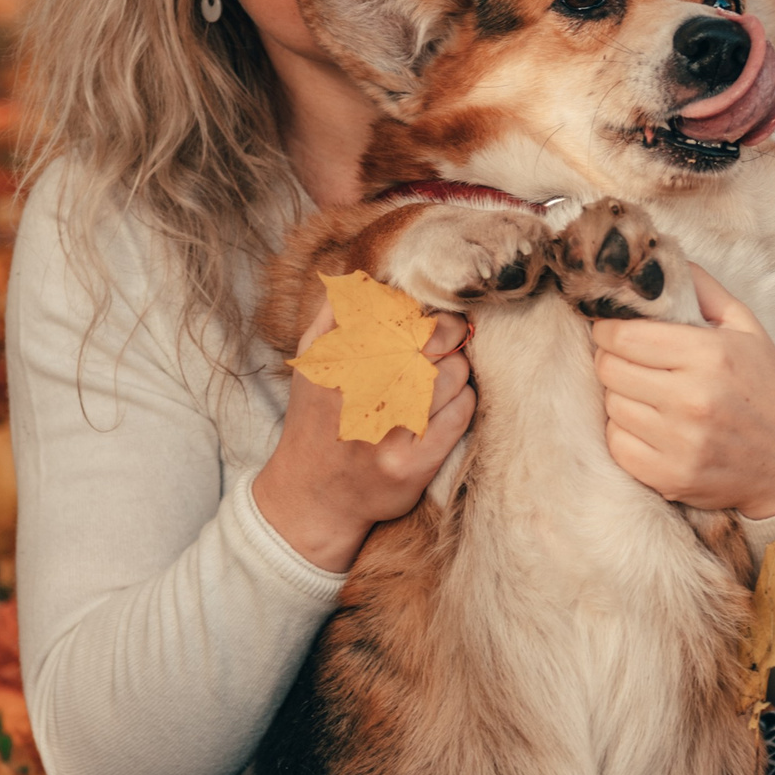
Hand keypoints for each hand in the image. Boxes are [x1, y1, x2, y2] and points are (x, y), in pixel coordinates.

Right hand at [254, 302, 471, 573]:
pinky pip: (461, 413)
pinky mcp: (412, 464)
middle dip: (450, 332)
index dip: (423, 310)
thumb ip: (334, 316)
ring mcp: (387, 432)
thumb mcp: (311, 364)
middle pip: (433, 338)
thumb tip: (369, 276)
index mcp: (334, 360)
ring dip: (458, 369)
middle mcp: (358, 393)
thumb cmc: (318, 421)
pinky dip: (464, 400)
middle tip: (450, 339)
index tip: (428, 317)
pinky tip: (449, 403)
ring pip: (454, 373)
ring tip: (443, 376)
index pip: (397, 311)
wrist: (312, 498)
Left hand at [589, 265, 774, 517]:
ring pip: (611, 406)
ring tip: (648, 394)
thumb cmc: (768, 388)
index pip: (624, 335)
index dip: (610, 328)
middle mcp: (692, 399)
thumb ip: (704, 289)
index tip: (615, 330)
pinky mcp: (670, 477)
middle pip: (609, 369)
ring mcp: (680, 443)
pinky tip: (650, 426)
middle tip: (630, 360)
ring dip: (622, 396)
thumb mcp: (747, 328)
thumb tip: (660, 259)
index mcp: (710, 356)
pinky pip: (617, 445)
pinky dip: (625, 433)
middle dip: (612, 359)